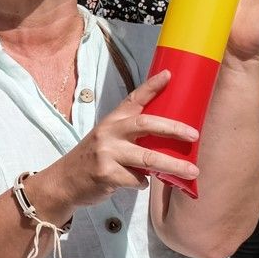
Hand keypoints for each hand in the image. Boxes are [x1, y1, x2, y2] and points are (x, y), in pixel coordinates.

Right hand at [42, 68, 199, 206]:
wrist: (64, 181)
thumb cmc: (92, 159)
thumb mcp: (107, 139)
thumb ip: (130, 136)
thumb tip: (167, 142)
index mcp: (112, 120)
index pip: (134, 99)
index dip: (152, 86)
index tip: (169, 75)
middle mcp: (109, 132)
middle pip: (146, 124)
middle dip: (173, 129)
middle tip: (194, 135)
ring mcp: (106, 152)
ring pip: (148, 158)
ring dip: (173, 165)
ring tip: (192, 171)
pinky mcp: (106, 174)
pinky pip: (137, 179)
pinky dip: (143, 183)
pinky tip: (138, 182)